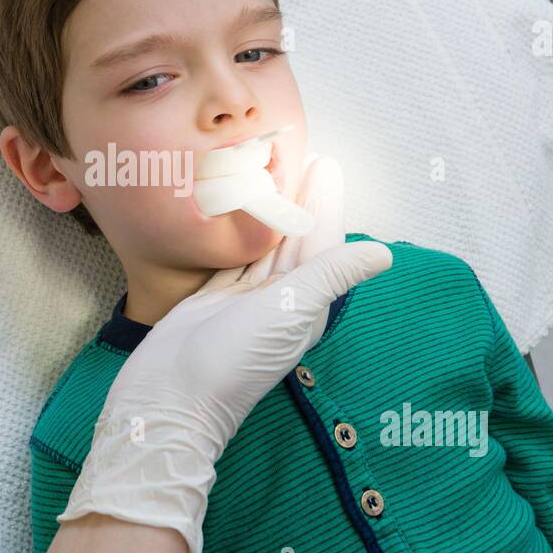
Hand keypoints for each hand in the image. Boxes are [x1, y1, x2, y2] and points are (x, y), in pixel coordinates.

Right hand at [57, 155, 391, 552]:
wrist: (169, 400)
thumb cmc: (232, 361)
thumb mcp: (289, 312)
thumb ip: (331, 276)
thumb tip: (383, 254)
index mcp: (305, 302)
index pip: (321, 241)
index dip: (324, 202)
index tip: (324, 162)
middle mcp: (279, 300)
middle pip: (294, 238)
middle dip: (299, 198)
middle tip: (299, 152)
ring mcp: (244, 301)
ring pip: (263, 245)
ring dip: (269, 210)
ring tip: (269, 170)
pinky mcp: (212, 300)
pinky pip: (231, 256)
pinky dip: (237, 232)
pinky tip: (235, 210)